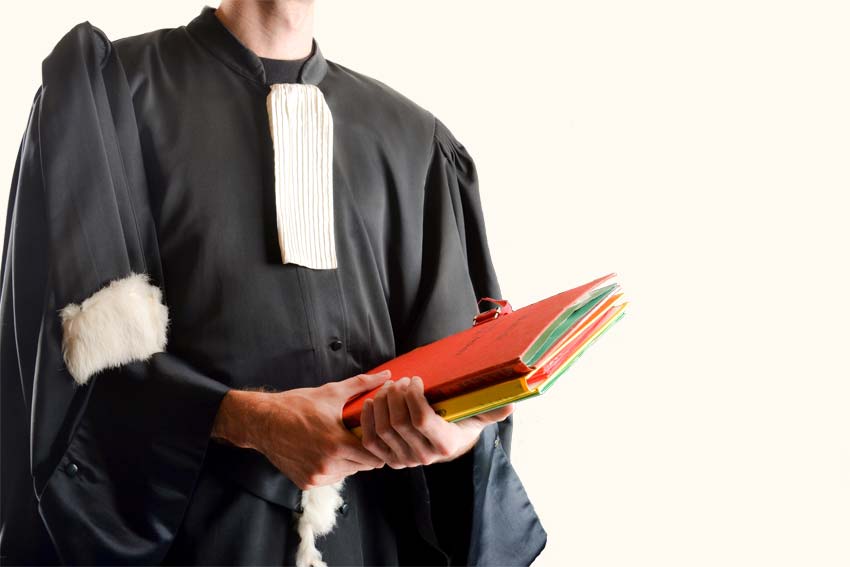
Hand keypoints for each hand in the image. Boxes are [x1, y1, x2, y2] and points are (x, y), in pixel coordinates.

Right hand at [211, 370, 390, 489]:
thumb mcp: (331, 392)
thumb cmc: (297, 405)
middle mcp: (328, 465)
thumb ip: (362, 385)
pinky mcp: (306, 483)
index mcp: (337, 444)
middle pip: (363, 466)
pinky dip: (333, 468)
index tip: (376, 434)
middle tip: (359, 436)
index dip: (379, 445)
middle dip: (365, 452)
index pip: (374, 456)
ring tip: (341, 441)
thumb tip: (387, 375)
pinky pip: (331, 479)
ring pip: (348, 473)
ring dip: (350, 461)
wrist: (263, 421)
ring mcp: (316, 476)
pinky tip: (326, 451)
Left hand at [359, 375, 513, 468]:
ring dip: (382, 403)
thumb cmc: (461, 424)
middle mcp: (424, 456)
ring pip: (383, 429)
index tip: (416, 379)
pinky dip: (367, 419)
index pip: (422, 420)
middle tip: (402, 380)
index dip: (414, 396)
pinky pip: (370, 441)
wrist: (448, 446)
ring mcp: (404, 460)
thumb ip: (492, 410)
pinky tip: (371, 401)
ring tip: (389, 387)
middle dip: (397, 395)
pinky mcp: (388, 460)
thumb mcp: (477, 416)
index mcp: (445, 445)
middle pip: (399, 422)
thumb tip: (511, 405)